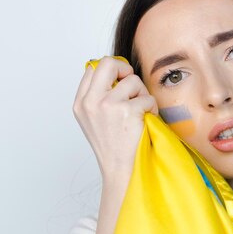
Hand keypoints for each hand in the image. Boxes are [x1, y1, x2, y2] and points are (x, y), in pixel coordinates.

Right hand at [72, 57, 157, 182]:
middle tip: (132, 86)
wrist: (119, 170)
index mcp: (81, 102)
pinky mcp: (127, 111)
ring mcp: (108, 105)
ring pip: (133, 81)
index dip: (111, 71)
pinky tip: (145, 122)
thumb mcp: (93, 119)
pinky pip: (147, 98)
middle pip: (109, 63)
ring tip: (140, 112)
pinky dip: (151, 109)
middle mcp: (91, 102)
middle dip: (125, 71)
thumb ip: (97, 95)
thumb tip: (114, 71)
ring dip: (142, 95)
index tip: (120, 82)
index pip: (93, 67)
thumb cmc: (112, 146)